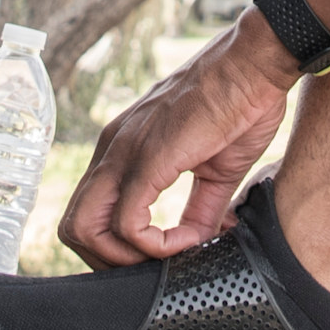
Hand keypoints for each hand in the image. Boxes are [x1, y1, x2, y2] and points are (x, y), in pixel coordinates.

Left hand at [58, 20, 300, 265]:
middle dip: (109, 260)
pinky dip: (153, 246)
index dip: (116, 249)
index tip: (162, 254)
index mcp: (122, 150)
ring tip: (169, 255)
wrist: (256, 63)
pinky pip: (128, 223)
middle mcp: (112, 150)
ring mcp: (125, 152)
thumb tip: (195, 248)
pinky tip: (186, 240)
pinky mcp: (149, 157)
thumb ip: (197, 211)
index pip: (88, 214)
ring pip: (84, 228)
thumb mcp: (214, 170)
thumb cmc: (240, 105)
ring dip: (124, 258)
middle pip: (73, 227)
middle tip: (155, 265)